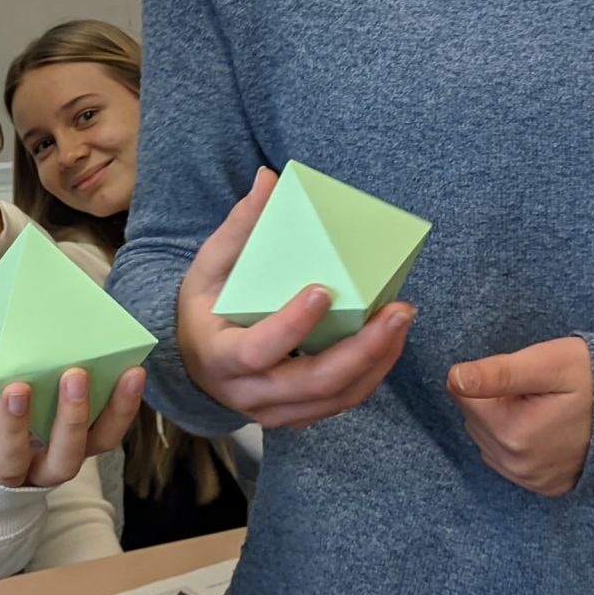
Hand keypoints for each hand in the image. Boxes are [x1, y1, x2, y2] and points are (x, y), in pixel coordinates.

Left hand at [0, 361, 145, 487]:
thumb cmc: (2, 395)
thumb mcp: (32, 381)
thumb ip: (48, 358)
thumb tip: (60, 304)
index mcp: (67, 445)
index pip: (104, 436)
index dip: (122, 409)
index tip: (134, 371)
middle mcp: (40, 465)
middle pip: (66, 458)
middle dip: (73, 418)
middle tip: (76, 374)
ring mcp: (2, 470)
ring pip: (13, 460)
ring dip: (17, 424)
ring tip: (18, 386)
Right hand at [173, 167, 412, 428]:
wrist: (192, 361)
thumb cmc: (204, 308)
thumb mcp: (209, 266)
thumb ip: (239, 227)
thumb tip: (268, 179)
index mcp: (219, 356)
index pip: (257, 350)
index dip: (291, 326)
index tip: (323, 290)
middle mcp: (247, 393)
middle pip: (311, 384)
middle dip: (361, 350)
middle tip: (398, 311)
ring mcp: (274, 411)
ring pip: (334, 399)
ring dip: (376, 362)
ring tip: (401, 321)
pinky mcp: (296, 415)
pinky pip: (340, 403)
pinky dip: (370, 375)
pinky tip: (389, 342)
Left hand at [446, 337, 593, 495]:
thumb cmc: (593, 377)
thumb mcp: (547, 364)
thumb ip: (498, 373)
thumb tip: (453, 378)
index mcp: (513, 434)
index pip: (463, 396)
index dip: (490, 378)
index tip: (524, 377)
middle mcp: (518, 466)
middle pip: (475, 420)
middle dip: (495, 401)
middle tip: (536, 390)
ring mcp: (532, 480)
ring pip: (488, 440)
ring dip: (504, 421)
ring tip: (543, 408)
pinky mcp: (544, 487)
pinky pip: (508, 460)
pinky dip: (518, 441)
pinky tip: (545, 427)